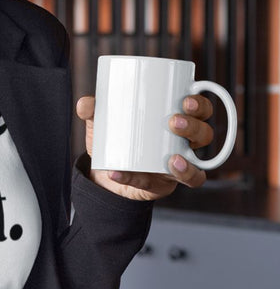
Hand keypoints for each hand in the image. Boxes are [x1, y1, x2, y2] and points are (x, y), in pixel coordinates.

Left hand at [75, 95, 213, 201]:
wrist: (104, 169)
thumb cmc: (114, 138)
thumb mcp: (102, 122)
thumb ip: (93, 110)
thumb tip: (85, 103)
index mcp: (174, 120)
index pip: (200, 110)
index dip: (200, 105)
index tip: (187, 101)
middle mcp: (183, 144)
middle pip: (204, 135)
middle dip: (194, 128)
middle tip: (174, 122)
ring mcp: (176, 166)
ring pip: (196, 167)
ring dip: (187, 164)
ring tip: (171, 159)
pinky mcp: (160, 185)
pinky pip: (158, 187)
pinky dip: (136, 180)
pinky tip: (119, 173)